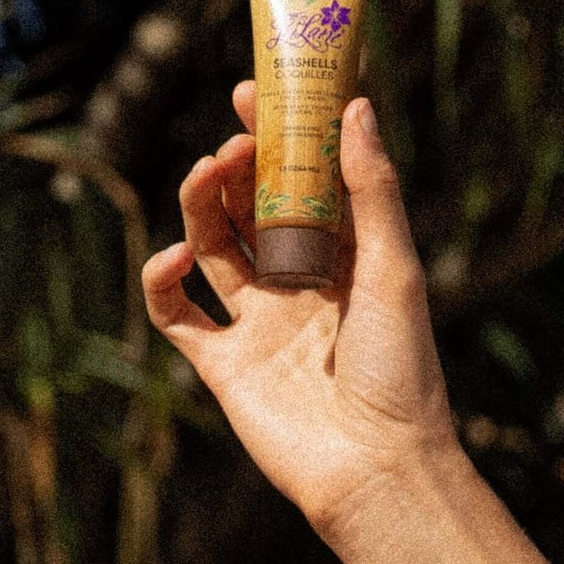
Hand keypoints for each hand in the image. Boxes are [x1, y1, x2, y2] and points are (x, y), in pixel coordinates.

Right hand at [142, 84, 456, 537]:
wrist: (375, 468)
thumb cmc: (401, 373)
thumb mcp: (395, 269)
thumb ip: (372, 191)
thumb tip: (357, 106)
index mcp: (344, 263)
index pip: (303, 186)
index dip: (278, 140)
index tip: (256, 95)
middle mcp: (297, 288)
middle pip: (250, 209)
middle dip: (236, 166)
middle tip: (233, 136)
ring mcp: (257, 325)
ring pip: (210, 247)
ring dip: (201, 203)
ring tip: (209, 170)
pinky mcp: (223, 365)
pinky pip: (176, 314)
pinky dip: (162, 280)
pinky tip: (174, 256)